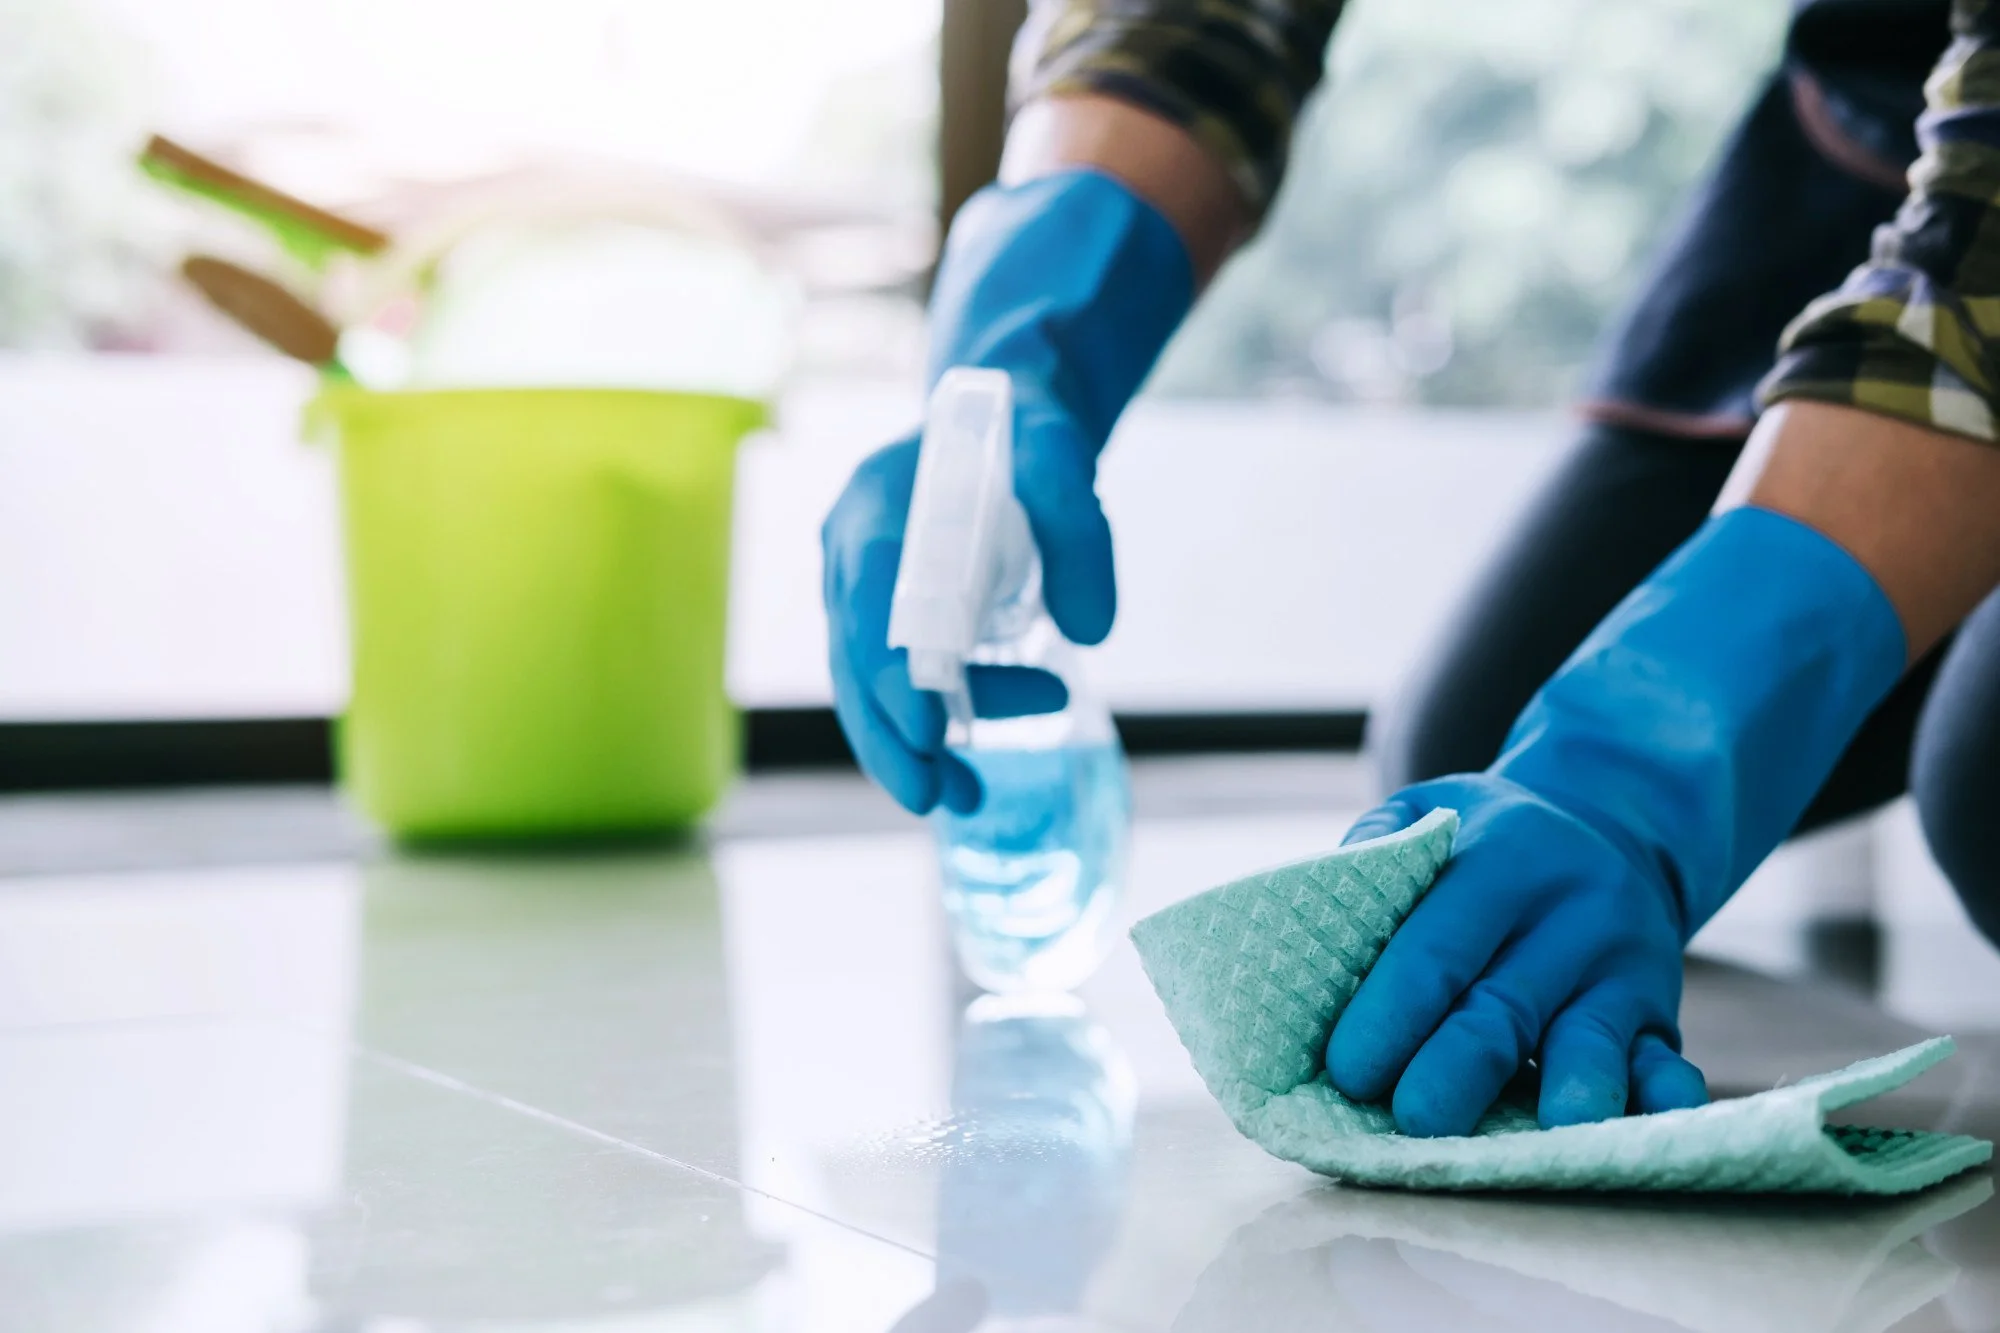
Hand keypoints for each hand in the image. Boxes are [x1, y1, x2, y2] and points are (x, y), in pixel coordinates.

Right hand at [820, 170, 1192, 813]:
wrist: (1004, 418)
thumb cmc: (1027, 433)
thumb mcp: (1062, 459)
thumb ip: (1080, 532)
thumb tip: (1093, 631)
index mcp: (877, 509)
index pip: (870, 604)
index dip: (891, 672)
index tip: (927, 729)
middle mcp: (853, 553)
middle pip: (853, 661)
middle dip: (889, 737)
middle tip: (936, 799)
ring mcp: (862, 590)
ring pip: (865, 686)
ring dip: (906, 749)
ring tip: (964, 799)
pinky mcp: (886, 618)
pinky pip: (892, 685)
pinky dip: (923, 732)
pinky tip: (966, 775)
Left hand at [1327, 774, 1708, 1136]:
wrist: (1609, 826)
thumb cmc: (1485, 839)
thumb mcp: (1431, 810)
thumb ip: (1374, 848)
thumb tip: (1307, 921)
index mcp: (1502, 857)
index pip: (1438, 945)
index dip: (1393, 1010)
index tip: (1348, 1070)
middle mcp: (1570, 911)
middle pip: (1505, 1004)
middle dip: (1459, 1067)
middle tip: (1415, 1119)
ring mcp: (1622, 965)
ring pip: (1590, 1038)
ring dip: (1571, 1088)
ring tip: (1549, 1133)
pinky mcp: (1657, 1014)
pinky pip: (1664, 1060)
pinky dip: (1662, 1097)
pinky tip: (1653, 1124)